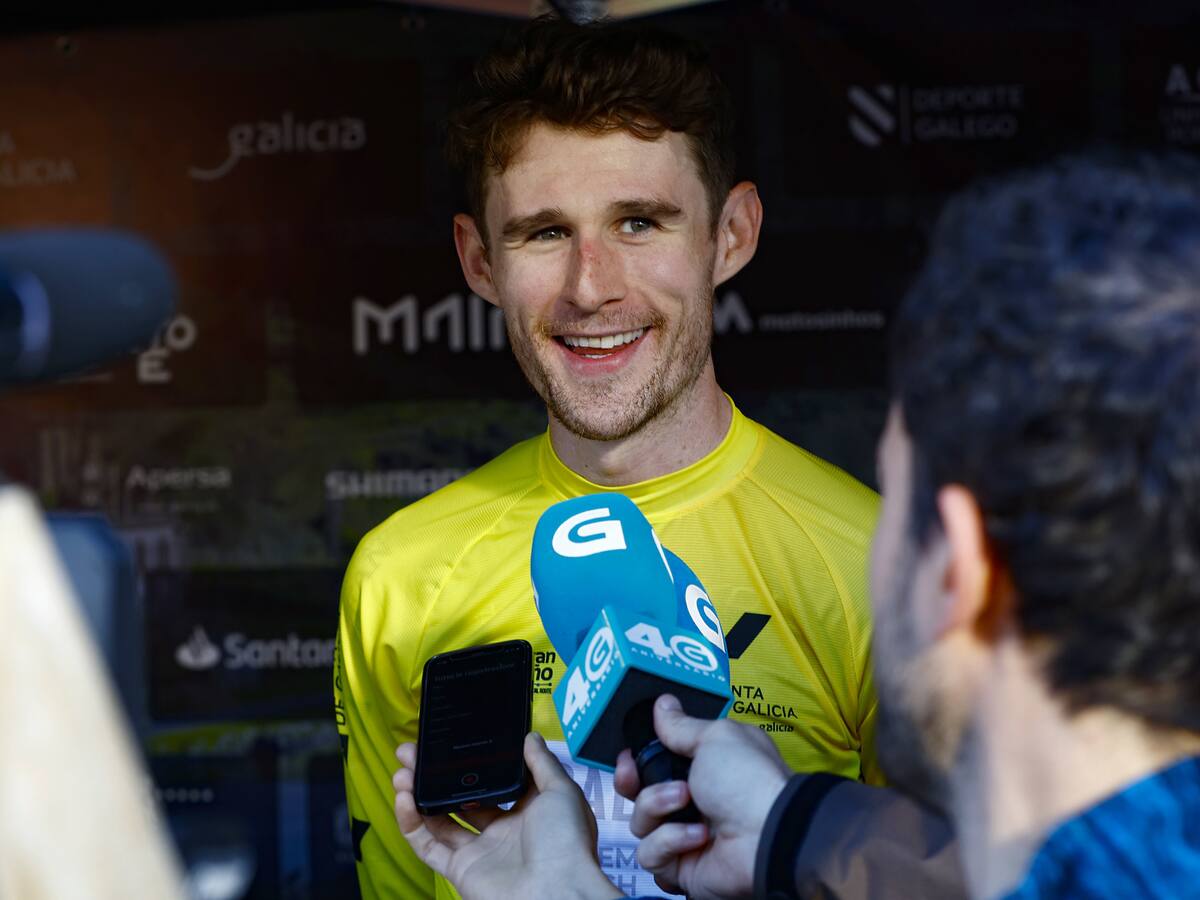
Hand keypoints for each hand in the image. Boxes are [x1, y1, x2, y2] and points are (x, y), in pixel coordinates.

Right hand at [394, 732, 620, 899]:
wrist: (556, 890)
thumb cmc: (566, 842)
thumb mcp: (561, 791)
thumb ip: (542, 763)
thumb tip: (530, 737)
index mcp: (527, 810)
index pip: (492, 782)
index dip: (470, 763)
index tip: (451, 743)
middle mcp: (501, 830)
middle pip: (460, 797)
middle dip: (436, 776)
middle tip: (413, 752)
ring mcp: (479, 850)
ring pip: (439, 819)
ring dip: (418, 794)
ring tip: (402, 771)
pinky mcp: (460, 870)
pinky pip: (428, 847)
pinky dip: (411, 825)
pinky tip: (403, 798)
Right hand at [614, 695, 792, 899]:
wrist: (767, 834)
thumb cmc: (749, 781)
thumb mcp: (714, 737)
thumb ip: (681, 726)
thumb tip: (664, 706)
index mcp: (701, 770)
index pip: (654, 766)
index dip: (636, 761)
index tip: (629, 755)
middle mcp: (691, 803)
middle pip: (639, 794)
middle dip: (632, 782)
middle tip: (635, 775)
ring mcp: (683, 836)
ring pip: (639, 822)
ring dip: (657, 806)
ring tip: (686, 801)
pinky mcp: (679, 866)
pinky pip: (650, 853)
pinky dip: (670, 841)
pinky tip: (697, 836)